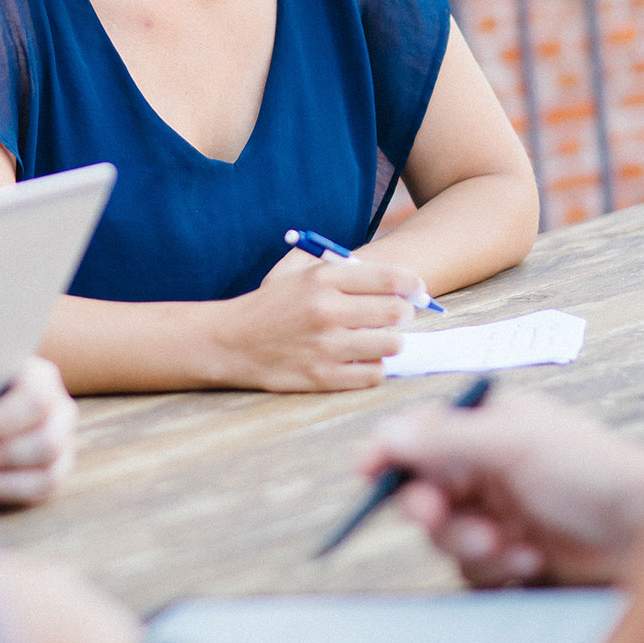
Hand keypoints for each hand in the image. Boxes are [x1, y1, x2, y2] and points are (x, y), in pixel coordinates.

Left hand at [0, 357, 77, 507]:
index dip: (0, 422)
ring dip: (0, 480)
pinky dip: (4, 492)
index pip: (35, 400)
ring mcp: (63, 444)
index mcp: (41, 377)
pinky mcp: (55, 471)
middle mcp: (60, 410)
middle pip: (46, 441)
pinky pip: (41, 490)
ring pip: (48, 470)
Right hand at [210, 247, 416, 391]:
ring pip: (389, 345)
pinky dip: (373, 368)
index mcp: (323, 279)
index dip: (412, 284)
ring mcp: (326, 346)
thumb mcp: (294, 271)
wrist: (227, 341)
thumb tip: (388, 276)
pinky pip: (372, 374)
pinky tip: (362, 361)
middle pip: (395, 313)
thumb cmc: (267, 305)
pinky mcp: (322, 376)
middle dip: (403, 314)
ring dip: (390, 342)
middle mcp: (327, 310)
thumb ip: (337, 266)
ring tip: (379, 340)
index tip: (416, 290)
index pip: (389, 278)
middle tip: (398, 317)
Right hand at [364, 391, 643, 586]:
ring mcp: (502, 513)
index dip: (389, 454)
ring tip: (509, 546)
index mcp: (489, 428)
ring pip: (446, 536)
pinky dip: (496, 568)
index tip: (367, 474)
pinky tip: (531, 561)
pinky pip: (475, 569)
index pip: (420, 436)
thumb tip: (386, 434)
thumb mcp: (516, 445)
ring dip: (470, 544)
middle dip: (431, 509)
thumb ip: (446, 439)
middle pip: (424, 491)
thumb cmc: (595, 474)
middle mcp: (490, 469)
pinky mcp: (516, 555)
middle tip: (438, 517)